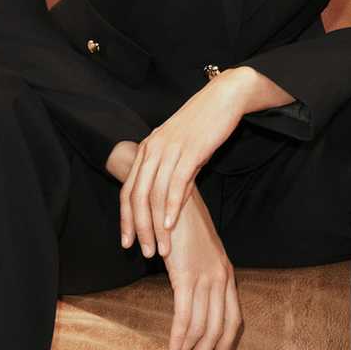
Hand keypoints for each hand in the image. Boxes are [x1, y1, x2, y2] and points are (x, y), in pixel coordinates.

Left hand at [120, 69, 279, 257]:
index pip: (127, 191)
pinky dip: (171, 208)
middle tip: (146, 253)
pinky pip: (175, 184)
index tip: (128, 243)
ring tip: (162, 247)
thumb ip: (174, 175)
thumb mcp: (183, 149)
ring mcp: (169, 149)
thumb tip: (171, 204)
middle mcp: (152, 149)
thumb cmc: (205, 124)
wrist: (225, 97)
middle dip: (140, 229)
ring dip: (156, 225)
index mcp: (147, 149)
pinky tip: (172, 225)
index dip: (126, 219)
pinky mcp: (189, 150)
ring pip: (154, 195)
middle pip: (137, 197)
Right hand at [161, 188, 242, 349]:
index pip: (234, 319)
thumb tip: (197, 304)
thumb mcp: (202, 255)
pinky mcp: (186, 275)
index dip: (226, 345)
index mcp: (227, 274)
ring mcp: (206, 277)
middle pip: (219, 329)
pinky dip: (177, 337)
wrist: (174, 199)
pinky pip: (184, 315)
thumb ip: (204, 277)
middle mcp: (221, 278)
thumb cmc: (185, 228)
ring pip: (201, 326)